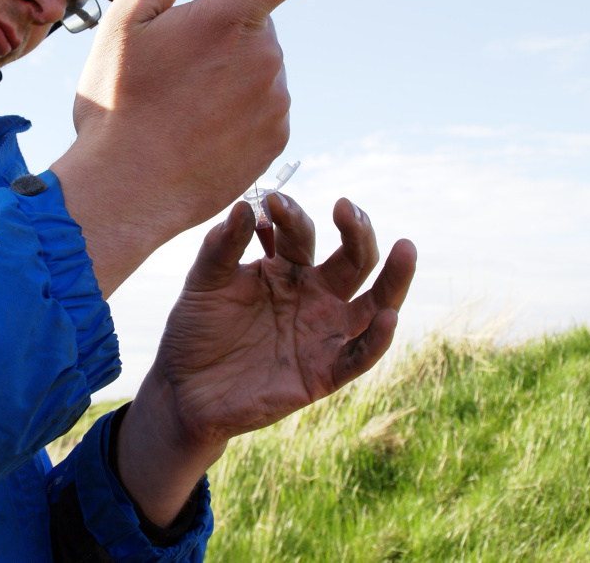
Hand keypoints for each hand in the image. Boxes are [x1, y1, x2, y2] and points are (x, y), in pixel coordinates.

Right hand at [52, 0, 312, 295]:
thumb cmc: (118, 104)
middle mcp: (265, 57)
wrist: (126, 189)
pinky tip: (197, 132)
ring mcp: (275, 102)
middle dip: (224, 32)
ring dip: (230, 74)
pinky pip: (263, 107)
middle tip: (175, 66)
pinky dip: (237, 111)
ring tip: (182, 106)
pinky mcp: (276, 140)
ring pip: (260, 68)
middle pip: (259, 24)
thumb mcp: (121, 21)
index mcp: (230, 18)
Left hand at [117, 194, 416, 524]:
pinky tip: (386, 316)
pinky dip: (377, 338)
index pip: (302, 234)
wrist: (183, 388)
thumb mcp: (204, 282)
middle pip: (353, 259)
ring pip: (374, 303)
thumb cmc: (196, 329)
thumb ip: (221, 247)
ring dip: (395, 278)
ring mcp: (322, 333)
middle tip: (346, 207)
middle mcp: (313, 296)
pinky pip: (360, 355)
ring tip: (406, 248)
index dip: (291, 215)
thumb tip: (244, 206)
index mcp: (285, 268)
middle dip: (356, 230)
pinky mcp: (323, 373)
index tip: (272, 200)